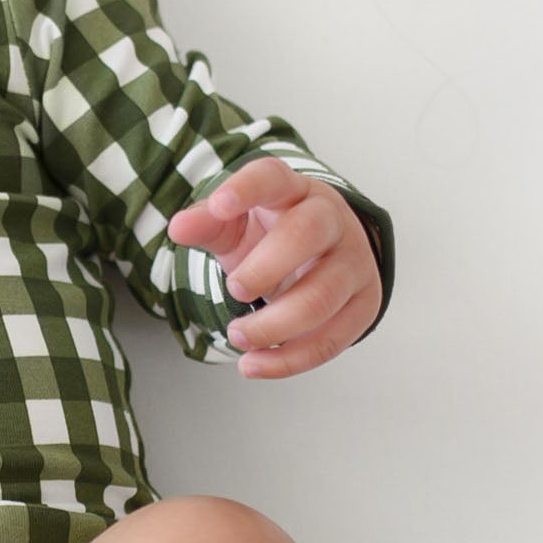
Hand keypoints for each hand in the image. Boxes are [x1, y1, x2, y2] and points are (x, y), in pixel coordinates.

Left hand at [167, 157, 383, 379]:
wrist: (325, 256)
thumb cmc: (272, 236)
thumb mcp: (237, 226)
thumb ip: (208, 224)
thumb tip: (178, 228)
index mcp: (294, 191)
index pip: (272, 177)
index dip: (246, 189)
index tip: (220, 207)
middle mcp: (332, 220)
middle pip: (306, 235)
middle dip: (264, 268)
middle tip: (234, 290)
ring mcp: (354, 262)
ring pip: (321, 297)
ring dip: (273, 326)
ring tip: (236, 336)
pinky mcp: (365, 304)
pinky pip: (331, 339)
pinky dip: (289, 361)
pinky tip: (256, 364)